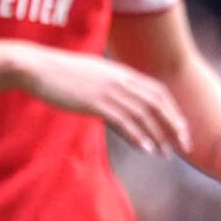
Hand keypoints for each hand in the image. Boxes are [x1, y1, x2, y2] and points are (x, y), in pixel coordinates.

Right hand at [15, 46, 189, 156]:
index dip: (173, 110)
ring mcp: (109, 91)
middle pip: (157, 104)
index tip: (181, 128)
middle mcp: (121, 81)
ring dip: (158, 136)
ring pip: (143, 115)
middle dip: (174, 125)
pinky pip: (124, 121)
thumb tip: (121, 98)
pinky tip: (146, 149)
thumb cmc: (61, 72)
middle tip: (183, 145)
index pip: (158, 92)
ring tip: (166, 153)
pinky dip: (138, 136)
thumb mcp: (94, 73)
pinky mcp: (95, 103)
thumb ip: (112, 83)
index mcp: (122, 72)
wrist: (37, 67)